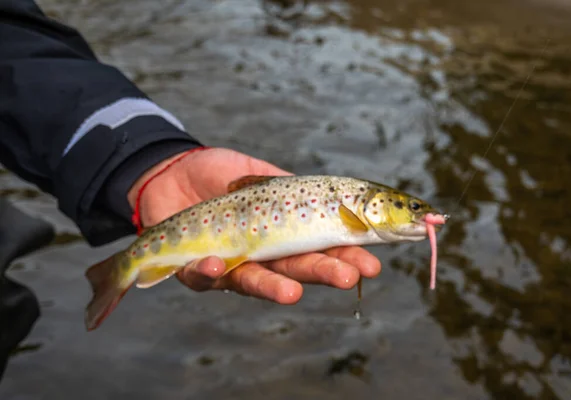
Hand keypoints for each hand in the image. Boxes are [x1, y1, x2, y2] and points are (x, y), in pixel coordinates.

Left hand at [127, 147, 380, 303]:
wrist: (170, 174)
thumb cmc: (219, 176)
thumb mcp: (259, 175)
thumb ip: (287, 189)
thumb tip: (330, 196)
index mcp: (283, 234)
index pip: (320, 248)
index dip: (346, 257)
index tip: (371, 264)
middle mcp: (262, 256)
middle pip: (295, 269)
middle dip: (322, 273)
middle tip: (348, 277)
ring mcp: (230, 266)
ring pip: (254, 281)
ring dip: (273, 287)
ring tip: (292, 294)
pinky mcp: (193, 269)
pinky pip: (201, 275)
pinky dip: (207, 270)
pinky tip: (213, 262)